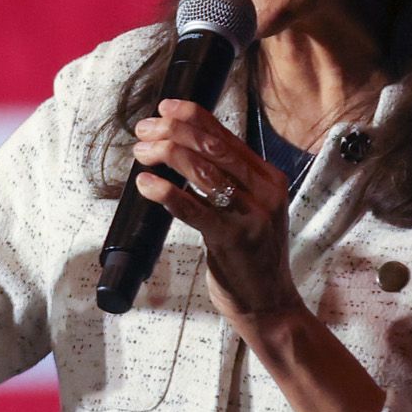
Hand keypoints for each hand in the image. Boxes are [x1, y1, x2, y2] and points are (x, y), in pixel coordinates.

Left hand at [127, 99, 303, 328]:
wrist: (269, 304)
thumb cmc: (251, 254)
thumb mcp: (252, 209)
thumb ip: (230, 179)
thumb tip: (186, 145)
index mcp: (270, 178)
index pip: (226, 135)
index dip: (192, 115)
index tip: (164, 108)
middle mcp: (265, 192)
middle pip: (213, 146)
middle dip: (172, 131)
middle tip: (144, 131)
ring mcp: (251, 216)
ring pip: (202, 170)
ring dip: (165, 154)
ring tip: (140, 153)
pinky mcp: (232, 240)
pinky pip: (193, 208)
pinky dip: (165, 191)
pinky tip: (145, 183)